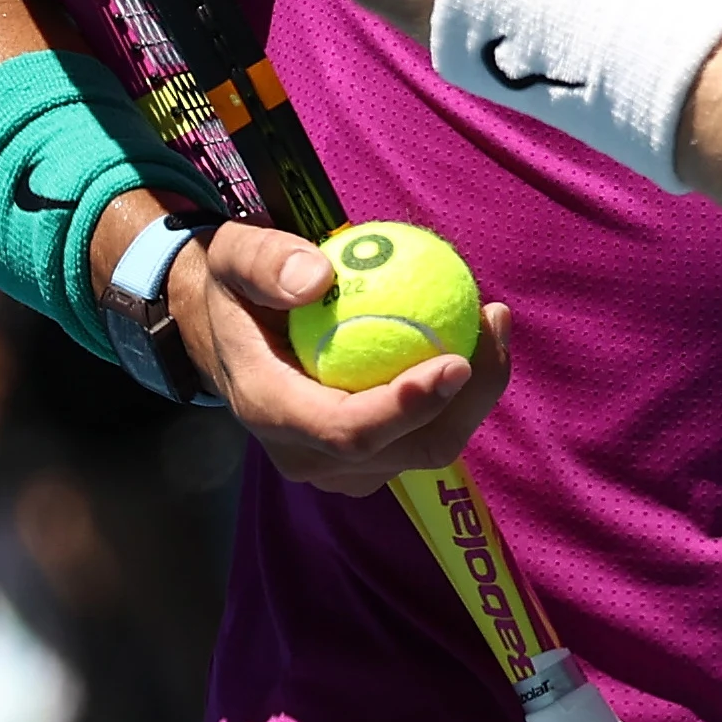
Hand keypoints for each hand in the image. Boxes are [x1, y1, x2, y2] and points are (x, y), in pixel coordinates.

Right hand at [166, 219, 511, 494]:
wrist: (229, 335)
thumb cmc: (238, 288)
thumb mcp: (232, 255)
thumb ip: (264, 261)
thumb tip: (318, 279)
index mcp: (270, 410)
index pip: (347, 430)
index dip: (407, 407)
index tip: (457, 361)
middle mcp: (306, 453)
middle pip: (409, 450)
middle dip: (468, 398)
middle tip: (492, 318)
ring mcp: (340, 466)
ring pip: (429, 446)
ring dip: (474, 392)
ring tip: (491, 318)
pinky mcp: (368, 459)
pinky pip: (428, 434)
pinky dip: (460, 393)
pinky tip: (476, 336)